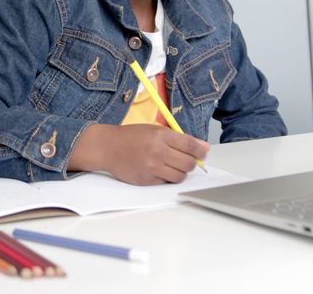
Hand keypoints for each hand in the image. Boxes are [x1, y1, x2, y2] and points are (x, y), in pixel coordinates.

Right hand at [69, 123, 209, 185]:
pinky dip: (167, 177)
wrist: (107, 147)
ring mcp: (152, 167)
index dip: (201, 150)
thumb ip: (178, 138)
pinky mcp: (147, 180)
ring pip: (180, 176)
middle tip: (187, 159)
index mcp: (161, 136)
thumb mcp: (154, 129)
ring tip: (172, 165)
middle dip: (192, 163)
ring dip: (180, 172)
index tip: (204, 152)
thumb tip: (202, 147)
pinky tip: (158, 169)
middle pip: (189, 163)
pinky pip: (166, 182)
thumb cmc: (131, 137)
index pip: (190, 145)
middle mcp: (158, 152)